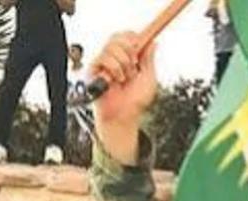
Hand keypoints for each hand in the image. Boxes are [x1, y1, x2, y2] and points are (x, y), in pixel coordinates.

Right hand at [92, 33, 158, 163]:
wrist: (124, 116)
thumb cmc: (135, 102)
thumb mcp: (148, 78)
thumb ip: (149, 59)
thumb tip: (153, 42)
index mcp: (127, 57)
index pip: (126, 36)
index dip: (133, 37)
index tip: (139, 46)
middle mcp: (113, 58)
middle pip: (117, 37)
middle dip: (129, 50)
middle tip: (134, 66)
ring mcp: (103, 63)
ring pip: (111, 47)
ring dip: (123, 64)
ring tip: (124, 79)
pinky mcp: (93, 70)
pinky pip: (104, 57)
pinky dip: (114, 70)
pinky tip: (115, 81)